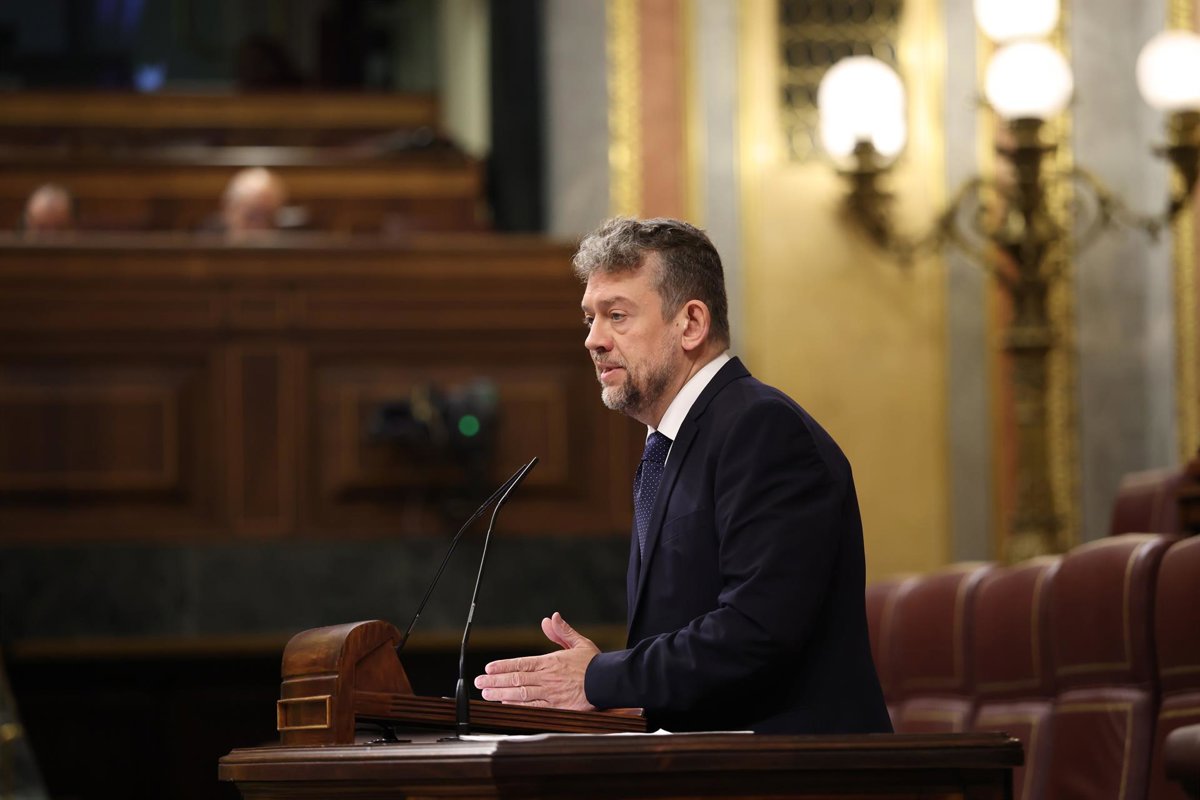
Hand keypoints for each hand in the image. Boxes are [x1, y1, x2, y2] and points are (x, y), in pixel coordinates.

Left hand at [473, 612, 598, 710]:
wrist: (609, 682)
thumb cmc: (595, 664)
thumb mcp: (578, 642)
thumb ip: (562, 631)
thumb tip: (550, 618)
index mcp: (550, 661)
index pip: (521, 663)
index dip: (503, 666)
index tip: (489, 668)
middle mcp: (547, 678)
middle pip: (516, 679)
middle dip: (495, 680)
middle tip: (479, 682)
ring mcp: (551, 693)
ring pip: (521, 693)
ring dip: (501, 693)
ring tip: (487, 693)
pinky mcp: (557, 707)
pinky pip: (533, 707)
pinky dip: (518, 706)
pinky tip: (506, 705)